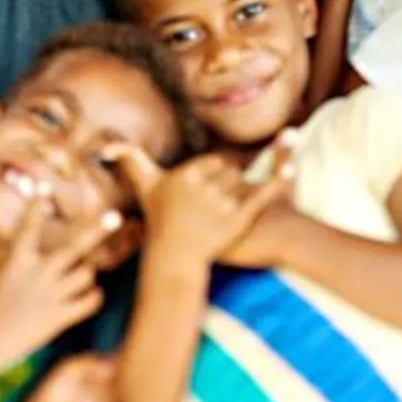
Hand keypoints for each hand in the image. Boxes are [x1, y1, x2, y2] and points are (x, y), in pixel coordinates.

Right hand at [0, 200, 116, 368]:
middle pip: (75, 246)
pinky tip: (93, 294)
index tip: (45, 185)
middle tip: (116, 215)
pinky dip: (94, 297)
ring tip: (85, 273)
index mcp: (18, 261)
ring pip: (85, 274)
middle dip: (97, 229)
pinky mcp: (59, 317)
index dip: (36, 204)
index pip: (29, 226)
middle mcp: (38, 274)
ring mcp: (51, 296)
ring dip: (89, 271)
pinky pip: (88, 302)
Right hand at [104, 146, 267, 272]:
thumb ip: (129, 159)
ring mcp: (222, 203)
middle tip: (211, 211)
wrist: (174, 257)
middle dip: (226, 187)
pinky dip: (281, 179)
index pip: (213, 161)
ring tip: (224, 218)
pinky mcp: (239, 219)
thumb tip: (107, 144)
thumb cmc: (159, 220)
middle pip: (229, 172)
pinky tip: (294, 166)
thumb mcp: (144, 186)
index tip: (204, 194)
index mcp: (185, 174)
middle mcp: (203, 185)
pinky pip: (263, 193)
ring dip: (240, 195)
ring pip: (242, 184)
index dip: (212, 176)